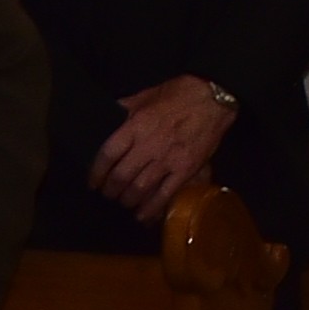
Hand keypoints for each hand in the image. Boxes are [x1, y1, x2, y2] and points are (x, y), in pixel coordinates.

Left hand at [92, 77, 234, 218]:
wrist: (215, 96)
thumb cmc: (180, 93)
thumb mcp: (146, 95)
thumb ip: (125, 108)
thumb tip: (106, 118)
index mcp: (136, 126)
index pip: (107, 155)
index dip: (96, 173)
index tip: (93, 182)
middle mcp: (148, 145)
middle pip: (120, 176)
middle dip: (110, 191)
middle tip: (109, 194)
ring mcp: (168, 159)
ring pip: (138, 189)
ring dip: (127, 201)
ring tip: (125, 202)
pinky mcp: (186, 168)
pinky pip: (164, 194)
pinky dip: (151, 209)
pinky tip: (143, 216)